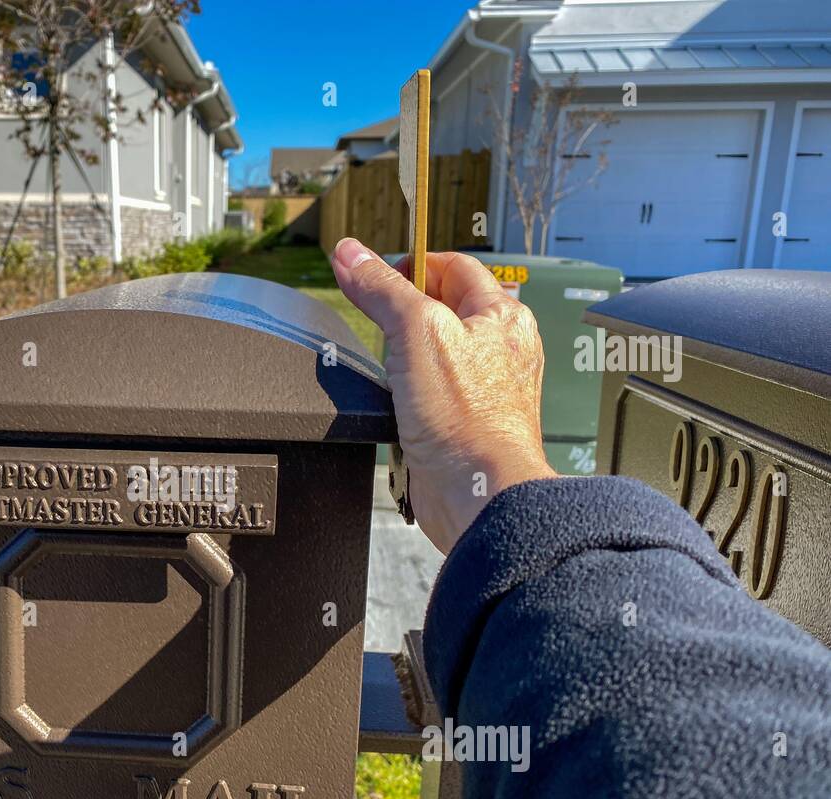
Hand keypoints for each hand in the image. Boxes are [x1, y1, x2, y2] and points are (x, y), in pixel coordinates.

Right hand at [331, 238, 557, 553]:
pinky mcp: (462, 424)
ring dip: (402, 359)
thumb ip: (381, 289)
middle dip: (403, 314)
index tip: (376, 275)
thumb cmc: (466, 417)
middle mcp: (498, 350)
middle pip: (440, 309)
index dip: (411, 264)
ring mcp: (481, 389)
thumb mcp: (414, 330)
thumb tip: (350, 254)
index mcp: (501, 316)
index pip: (453, 267)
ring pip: (431, 354)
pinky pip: (427, 395)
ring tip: (388, 368)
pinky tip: (396, 404)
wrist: (476, 491)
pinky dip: (404, 395)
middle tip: (378, 323)